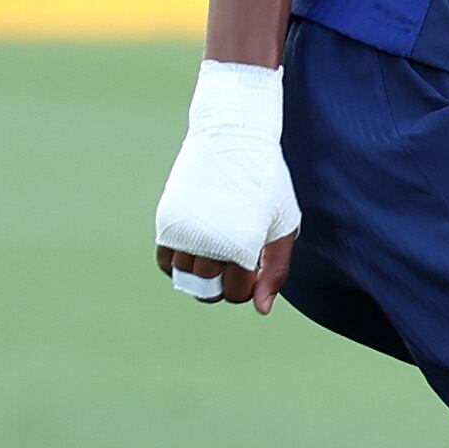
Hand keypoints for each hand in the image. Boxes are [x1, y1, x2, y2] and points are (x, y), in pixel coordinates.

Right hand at [155, 60, 300, 312]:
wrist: (232, 138)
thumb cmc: (266, 183)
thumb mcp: (283, 225)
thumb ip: (276, 269)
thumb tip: (262, 309)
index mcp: (243, 244)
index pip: (236, 293)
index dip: (248, 285)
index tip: (254, 263)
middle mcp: (209, 241)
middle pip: (208, 290)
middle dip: (223, 283)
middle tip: (236, 258)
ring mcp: (184, 231)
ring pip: (185, 277)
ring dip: (201, 272)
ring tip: (218, 249)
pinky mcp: (167, 220)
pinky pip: (165, 261)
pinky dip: (177, 264)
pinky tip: (197, 249)